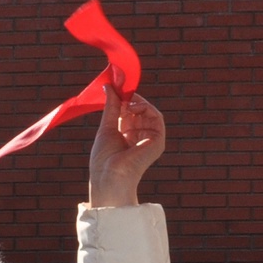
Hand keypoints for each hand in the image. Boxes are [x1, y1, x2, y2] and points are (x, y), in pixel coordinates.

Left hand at [87, 86, 166, 209]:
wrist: (109, 175)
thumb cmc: (104, 158)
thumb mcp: (106, 127)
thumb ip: (112, 106)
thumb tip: (110, 86)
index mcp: (126, 136)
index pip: (129, 112)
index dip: (124, 99)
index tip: (117, 87)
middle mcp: (139, 137)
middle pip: (139, 111)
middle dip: (131, 99)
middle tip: (122, 89)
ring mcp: (149, 139)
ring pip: (150, 112)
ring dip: (138, 103)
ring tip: (127, 101)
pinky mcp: (158, 141)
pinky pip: (157, 118)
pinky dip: (147, 108)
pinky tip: (134, 107)